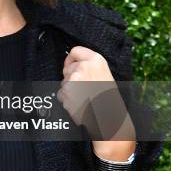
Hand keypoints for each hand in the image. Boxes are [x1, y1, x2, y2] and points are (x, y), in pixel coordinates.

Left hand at [57, 45, 135, 170]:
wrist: (109, 120)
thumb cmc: (108, 100)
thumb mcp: (104, 75)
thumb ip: (89, 67)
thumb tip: (72, 64)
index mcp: (96, 59)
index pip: (75, 51)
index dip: (71, 59)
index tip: (71, 65)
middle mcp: (84, 66)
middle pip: (67, 67)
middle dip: (71, 77)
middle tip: (84, 89)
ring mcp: (74, 78)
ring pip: (64, 82)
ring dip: (69, 91)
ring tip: (85, 99)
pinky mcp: (66, 91)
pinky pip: (61, 94)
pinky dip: (67, 100)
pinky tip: (79, 105)